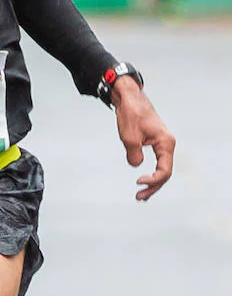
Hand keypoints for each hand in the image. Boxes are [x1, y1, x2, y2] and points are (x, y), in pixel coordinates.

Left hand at [112, 76, 174, 200]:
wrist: (129, 97)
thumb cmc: (130, 114)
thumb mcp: (129, 137)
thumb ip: (134, 155)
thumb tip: (136, 165)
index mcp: (166, 143)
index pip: (165, 171)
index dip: (153, 181)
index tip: (137, 182)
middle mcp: (167, 144)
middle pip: (165, 173)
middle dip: (153, 187)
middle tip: (138, 197)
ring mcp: (162, 144)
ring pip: (162, 169)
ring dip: (153, 184)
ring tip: (141, 196)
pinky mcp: (155, 143)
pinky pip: (157, 163)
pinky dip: (151, 174)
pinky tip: (144, 183)